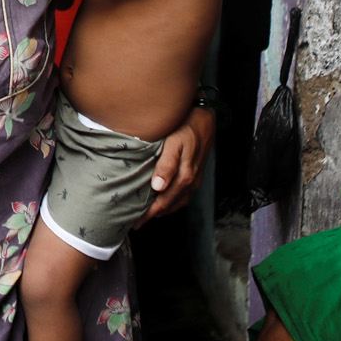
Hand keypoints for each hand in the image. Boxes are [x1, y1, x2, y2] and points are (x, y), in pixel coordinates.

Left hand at [138, 105, 213, 225]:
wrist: (205, 116)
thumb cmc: (186, 126)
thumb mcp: (174, 142)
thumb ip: (166, 165)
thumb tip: (158, 188)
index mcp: (184, 176)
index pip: (163, 202)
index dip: (149, 214)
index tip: (135, 222)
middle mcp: (191, 182)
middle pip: (170, 205)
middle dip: (153, 216)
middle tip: (135, 224)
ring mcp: (195, 179)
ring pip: (178, 202)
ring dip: (163, 210)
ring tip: (147, 216)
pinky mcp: (196, 174)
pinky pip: (184, 195)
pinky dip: (173, 202)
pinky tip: (164, 201)